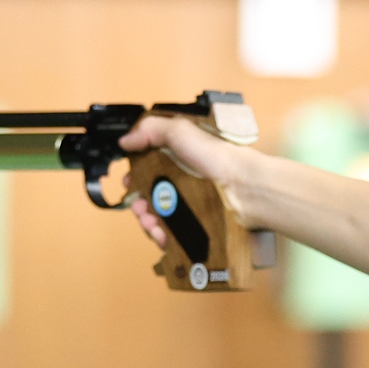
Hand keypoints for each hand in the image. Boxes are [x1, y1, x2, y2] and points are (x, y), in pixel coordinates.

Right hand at [117, 113, 251, 251]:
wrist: (243, 188)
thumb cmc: (217, 158)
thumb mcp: (180, 131)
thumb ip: (150, 130)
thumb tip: (125, 140)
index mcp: (177, 159)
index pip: (147, 170)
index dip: (134, 178)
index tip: (129, 184)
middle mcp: (182, 183)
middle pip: (149, 197)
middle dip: (138, 203)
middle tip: (139, 207)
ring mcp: (188, 205)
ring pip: (157, 218)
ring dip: (147, 222)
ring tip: (150, 223)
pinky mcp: (195, 226)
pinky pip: (172, 235)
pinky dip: (162, 237)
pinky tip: (161, 236)